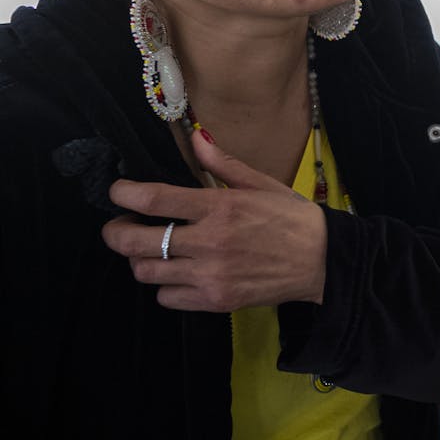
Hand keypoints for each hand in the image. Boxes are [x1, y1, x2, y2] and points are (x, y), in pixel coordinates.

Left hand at [100, 129, 328, 311]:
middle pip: (135, 242)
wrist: (324, 260)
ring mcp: (211, 275)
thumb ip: (223, 163)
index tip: (118, 192)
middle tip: (119, 227)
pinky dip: (165, 286)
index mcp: (221, 207)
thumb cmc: (293, 219)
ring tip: (153, 251)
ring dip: (140, 260)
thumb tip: (195, 138)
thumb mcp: (262, 184)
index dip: (124, 195)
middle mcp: (211, 242)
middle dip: (115, 233)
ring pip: (146, 272)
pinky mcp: (216, 300)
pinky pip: (166, 298)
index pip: (154, 200)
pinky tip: (179, 274)